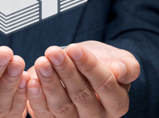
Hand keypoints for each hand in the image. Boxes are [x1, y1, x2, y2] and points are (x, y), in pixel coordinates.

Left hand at [25, 41, 139, 117]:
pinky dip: (36, 98)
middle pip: (82, 96)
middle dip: (66, 72)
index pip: (105, 85)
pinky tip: (31, 81)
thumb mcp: (119, 59)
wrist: (77, 66)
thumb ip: (127, 66)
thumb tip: (120, 70)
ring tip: (41, 62)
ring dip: (49, 83)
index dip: (89, 66)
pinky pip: (44, 114)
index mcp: (117, 103)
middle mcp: (97, 117)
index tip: (73, 48)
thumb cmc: (100, 62)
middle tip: (53, 52)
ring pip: (62, 106)